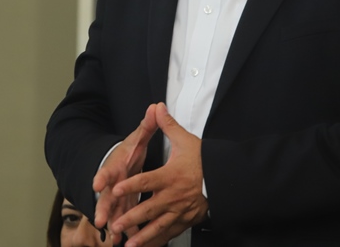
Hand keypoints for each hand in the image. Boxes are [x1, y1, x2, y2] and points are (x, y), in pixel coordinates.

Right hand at [93, 104, 158, 243]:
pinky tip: (127, 241)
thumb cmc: (129, 150)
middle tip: (100, 220)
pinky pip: (123, 218)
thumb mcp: (138, 137)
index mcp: (118, 164)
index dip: (102, 176)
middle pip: (106, 195)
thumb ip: (148, 125)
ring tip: (114, 237)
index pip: (108, 169)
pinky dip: (125, 230)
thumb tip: (155, 106)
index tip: (97, 184)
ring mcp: (117, 195)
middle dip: (103, 207)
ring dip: (113, 223)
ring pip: (114, 211)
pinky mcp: (123, 206)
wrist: (120, 162)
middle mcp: (114, 182)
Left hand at [110, 103, 208, 246]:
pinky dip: (157, 240)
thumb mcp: (185, 140)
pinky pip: (169, 232)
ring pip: (158, 226)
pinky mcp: (185, 219)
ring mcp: (180, 210)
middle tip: (116, 225)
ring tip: (128, 244)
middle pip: (149, 209)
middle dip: (131, 218)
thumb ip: (167, 125)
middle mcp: (173, 196)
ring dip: (142, 236)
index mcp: (171, 176)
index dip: (131, 185)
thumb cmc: (203, 159)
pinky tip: (145, 246)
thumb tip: (157, 107)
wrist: (224, 176)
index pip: (147, 181)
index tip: (116, 190)